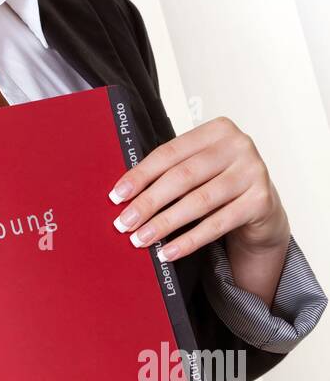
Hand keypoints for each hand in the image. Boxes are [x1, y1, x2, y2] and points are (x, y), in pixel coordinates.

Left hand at [107, 116, 289, 282]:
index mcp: (217, 129)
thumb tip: (125, 195)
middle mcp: (238, 145)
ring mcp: (253, 172)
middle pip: (182, 177)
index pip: (169, 153)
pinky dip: (189, 240)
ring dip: (165, 224)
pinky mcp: (261, 201)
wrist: (262, 206)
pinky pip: (218, 224)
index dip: (140, 175)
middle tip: (125, 222)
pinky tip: (169, 251)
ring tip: (141, 239)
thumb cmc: (220, 183)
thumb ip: (170, 172)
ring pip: (198, 201)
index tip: (117, 196)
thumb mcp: (198, 169)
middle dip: (148, 202)